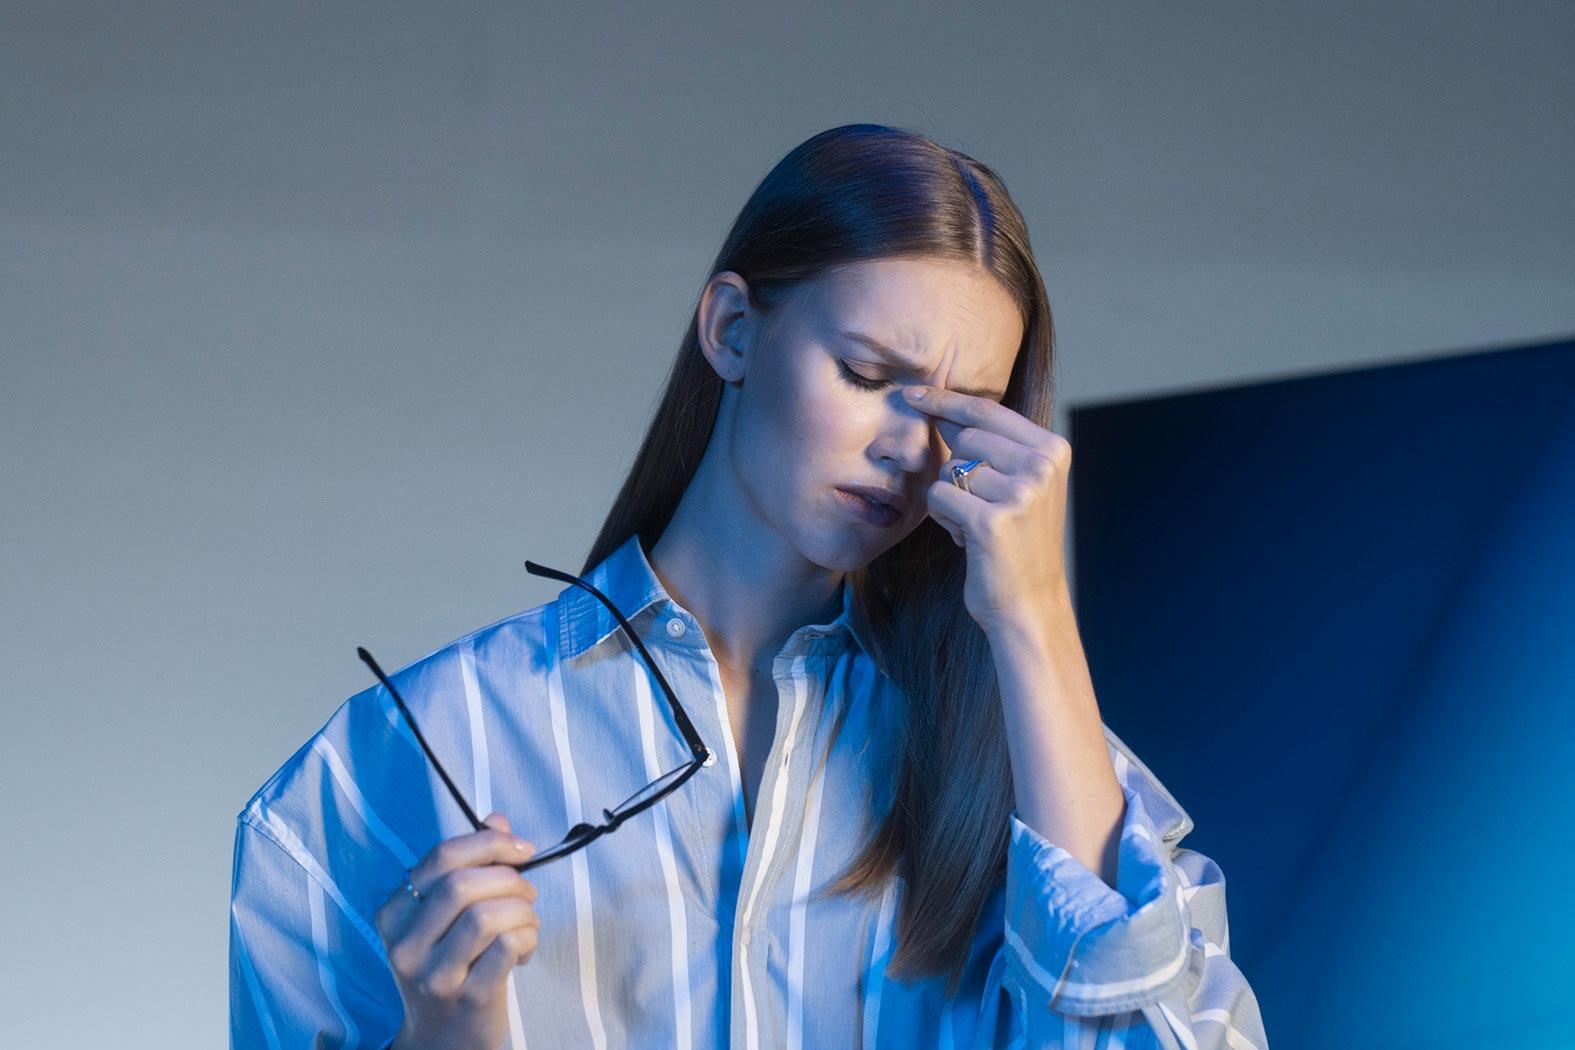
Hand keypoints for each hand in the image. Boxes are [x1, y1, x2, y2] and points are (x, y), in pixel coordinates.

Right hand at [376, 812, 540, 1049]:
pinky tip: (525, 949)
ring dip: (523, 910)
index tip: (522, 849)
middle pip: (463, 884)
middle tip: (527, 893)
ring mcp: (433, 975)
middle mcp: (405, 945)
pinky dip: (528, 938)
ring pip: (486, 915)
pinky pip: (507, 947)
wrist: (445, 1037)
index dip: (490, 843)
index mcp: (395, 914)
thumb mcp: (449, 915)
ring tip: (527, 922)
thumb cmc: (453, 963)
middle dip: (509, 879)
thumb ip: (472, 863)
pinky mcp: (467, 998)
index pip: (441, 857)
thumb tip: (499, 819)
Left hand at [903, 383, 1072, 634]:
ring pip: (949, 470)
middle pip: (964, 439)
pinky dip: (944, 519)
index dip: (945, 400)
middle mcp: (1041, 466)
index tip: (912, 393)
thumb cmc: (1018, 545)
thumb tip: (943, 411)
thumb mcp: (1020, 486)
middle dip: (956, 470)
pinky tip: (967, 540)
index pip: (988, 410)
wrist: (1030, 604)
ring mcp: (1019, 493)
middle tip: (978, 506)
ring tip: (977, 527)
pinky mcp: (992, 521)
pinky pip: (939, 497)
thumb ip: (992, 448)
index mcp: (1051, 450)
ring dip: (951, 499)